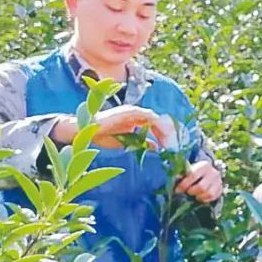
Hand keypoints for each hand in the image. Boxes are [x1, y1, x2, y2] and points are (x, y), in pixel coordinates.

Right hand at [50, 105, 176, 148]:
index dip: (165, 137)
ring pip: (157, 119)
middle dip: (169, 136)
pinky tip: (161, 137)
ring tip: (170, 145)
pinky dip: (157, 126)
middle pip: (160, 122)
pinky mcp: (130, 111)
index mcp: (137, 120)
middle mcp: (137, 114)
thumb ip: (142, 143)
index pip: (157, 126)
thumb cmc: (103, 136)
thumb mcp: (127, 143)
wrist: (87, 131)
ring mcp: (134, 111)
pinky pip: (149, 117)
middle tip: (174, 149)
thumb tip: (156, 148)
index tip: (171, 150)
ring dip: (165, 132)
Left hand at [176, 160, 223, 202]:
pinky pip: (213, 197)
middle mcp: (213, 172)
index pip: (193, 175)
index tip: (177, 190)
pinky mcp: (220, 189)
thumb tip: (175, 180)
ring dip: (198, 196)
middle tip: (186, 192)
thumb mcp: (188, 170)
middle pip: (202, 187)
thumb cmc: (194, 172)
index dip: (184, 184)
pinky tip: (199, 197)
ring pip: (208, 193)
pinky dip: (204, 199)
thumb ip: (182, 174)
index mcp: (204, 165)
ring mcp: (219, 181)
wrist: (207, 173)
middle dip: (191, 191)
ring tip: (193, 195)